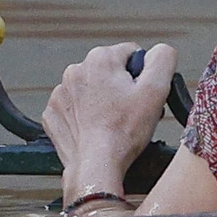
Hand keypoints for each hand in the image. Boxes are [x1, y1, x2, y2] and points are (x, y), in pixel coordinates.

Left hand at [41, 42, 176, 204]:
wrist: (95, 165)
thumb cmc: (124, 131)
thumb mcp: (156, 90)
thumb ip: (163, 59)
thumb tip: (160, 51)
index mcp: (100, 59)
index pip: (131, 54)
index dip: (142, 76)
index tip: (142, 97)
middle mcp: (75, 70)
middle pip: (110, 72)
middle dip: (121, 88)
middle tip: (130, 113)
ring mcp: (60, 93)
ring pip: (91, 90)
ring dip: (102, 102)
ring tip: (112, 123)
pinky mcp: (53, 113)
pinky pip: (74, 108)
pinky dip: (84, 116)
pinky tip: (95, 129)